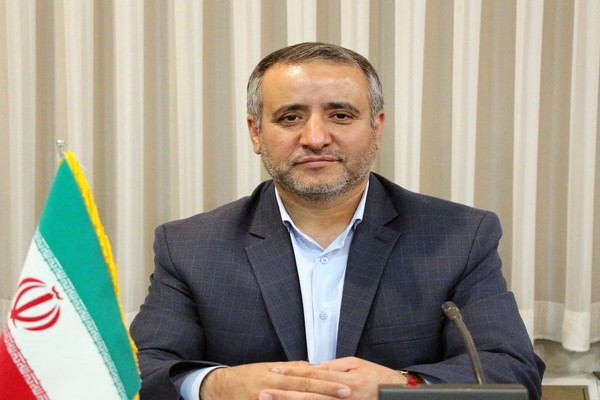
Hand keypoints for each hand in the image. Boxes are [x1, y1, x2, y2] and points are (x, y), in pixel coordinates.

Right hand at [199, 361, 351, 399]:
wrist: (219, 387)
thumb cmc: (247, 378)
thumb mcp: (269, 369)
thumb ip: (291, 369)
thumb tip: (313, 367)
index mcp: (278, 373)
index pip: (307, 376)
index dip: (327, 381)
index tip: (345, 384)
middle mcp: (273, 384)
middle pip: (304, 388)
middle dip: (327, 392)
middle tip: (347, 393)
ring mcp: (265, 397)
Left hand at [260, 357, 408, 399]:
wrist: (399, 397)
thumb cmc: (378, 378)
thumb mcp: (357, 365)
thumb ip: (334, 367)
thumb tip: (313, 368)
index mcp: (344, 380)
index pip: (312, 375)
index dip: (291, 373)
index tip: (272, 371)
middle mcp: (342, 397)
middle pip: (307, 396)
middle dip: (283, 396)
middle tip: (261, 393)